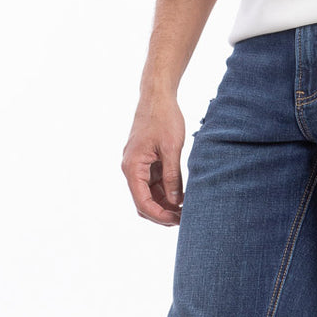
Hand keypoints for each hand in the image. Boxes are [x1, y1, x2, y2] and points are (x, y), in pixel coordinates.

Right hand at [121, 94, 185, 225]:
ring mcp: (137, 166)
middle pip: (143, 202)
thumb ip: (173, 176)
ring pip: (149, 194)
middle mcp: (131, 169)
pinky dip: (165, 192)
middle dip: (162, 213)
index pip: (142, 202)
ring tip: (185, 209)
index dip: (159, 215)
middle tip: (183, 219)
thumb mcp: (171, 148)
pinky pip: (153, 183)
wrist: (157, 96)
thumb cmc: (163, 118)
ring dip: (165, 204)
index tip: (177, 220)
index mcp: (132, 167)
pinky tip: (181, 196)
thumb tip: (176, 201)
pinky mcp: (145, 162)